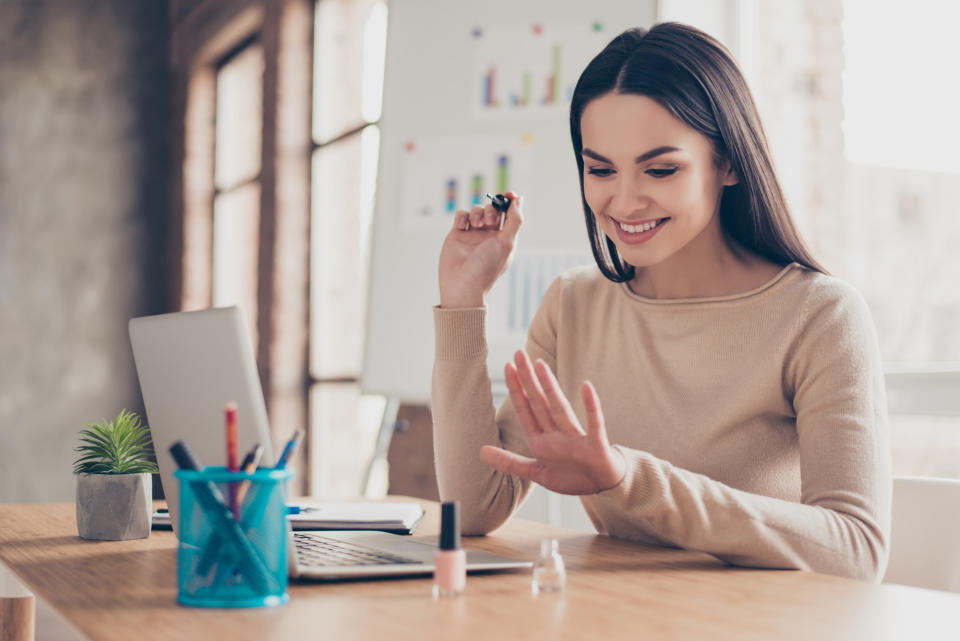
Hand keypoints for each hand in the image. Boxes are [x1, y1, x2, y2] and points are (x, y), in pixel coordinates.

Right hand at [438, 191, 523, 308]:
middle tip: (490, 220)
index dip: (510, 201)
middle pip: (493, 209)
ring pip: (477, 209)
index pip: (510, 214)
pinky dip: (463, 216)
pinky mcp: (457, 234)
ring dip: (478, 212)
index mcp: (505, 238)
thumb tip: (519, 199)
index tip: (509, 194)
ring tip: (476, 225)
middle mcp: (489, 235)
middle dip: (493, 209)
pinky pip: (461, 215)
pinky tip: (463, 227)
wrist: (461, 284)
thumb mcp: (506, 243)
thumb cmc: (486, 268)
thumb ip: (515, 221)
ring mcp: (473, 234)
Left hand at [480, 350, 625, 494]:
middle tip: (519, 353)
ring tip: (540, 365)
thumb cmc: (572, 475)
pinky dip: (591, 407)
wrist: (603, 487)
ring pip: (560, 409)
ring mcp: (576, 438)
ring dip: (550, 388)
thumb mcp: (536, 472)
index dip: (516, 389)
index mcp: (541, 440)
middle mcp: (557, 434)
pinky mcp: (596, 446)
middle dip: (528, 379)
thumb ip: (509, 462)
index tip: (507, 366)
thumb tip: (480, 452)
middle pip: (539, 403)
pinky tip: (586, 387)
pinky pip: (594, 424)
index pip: (525, 410)